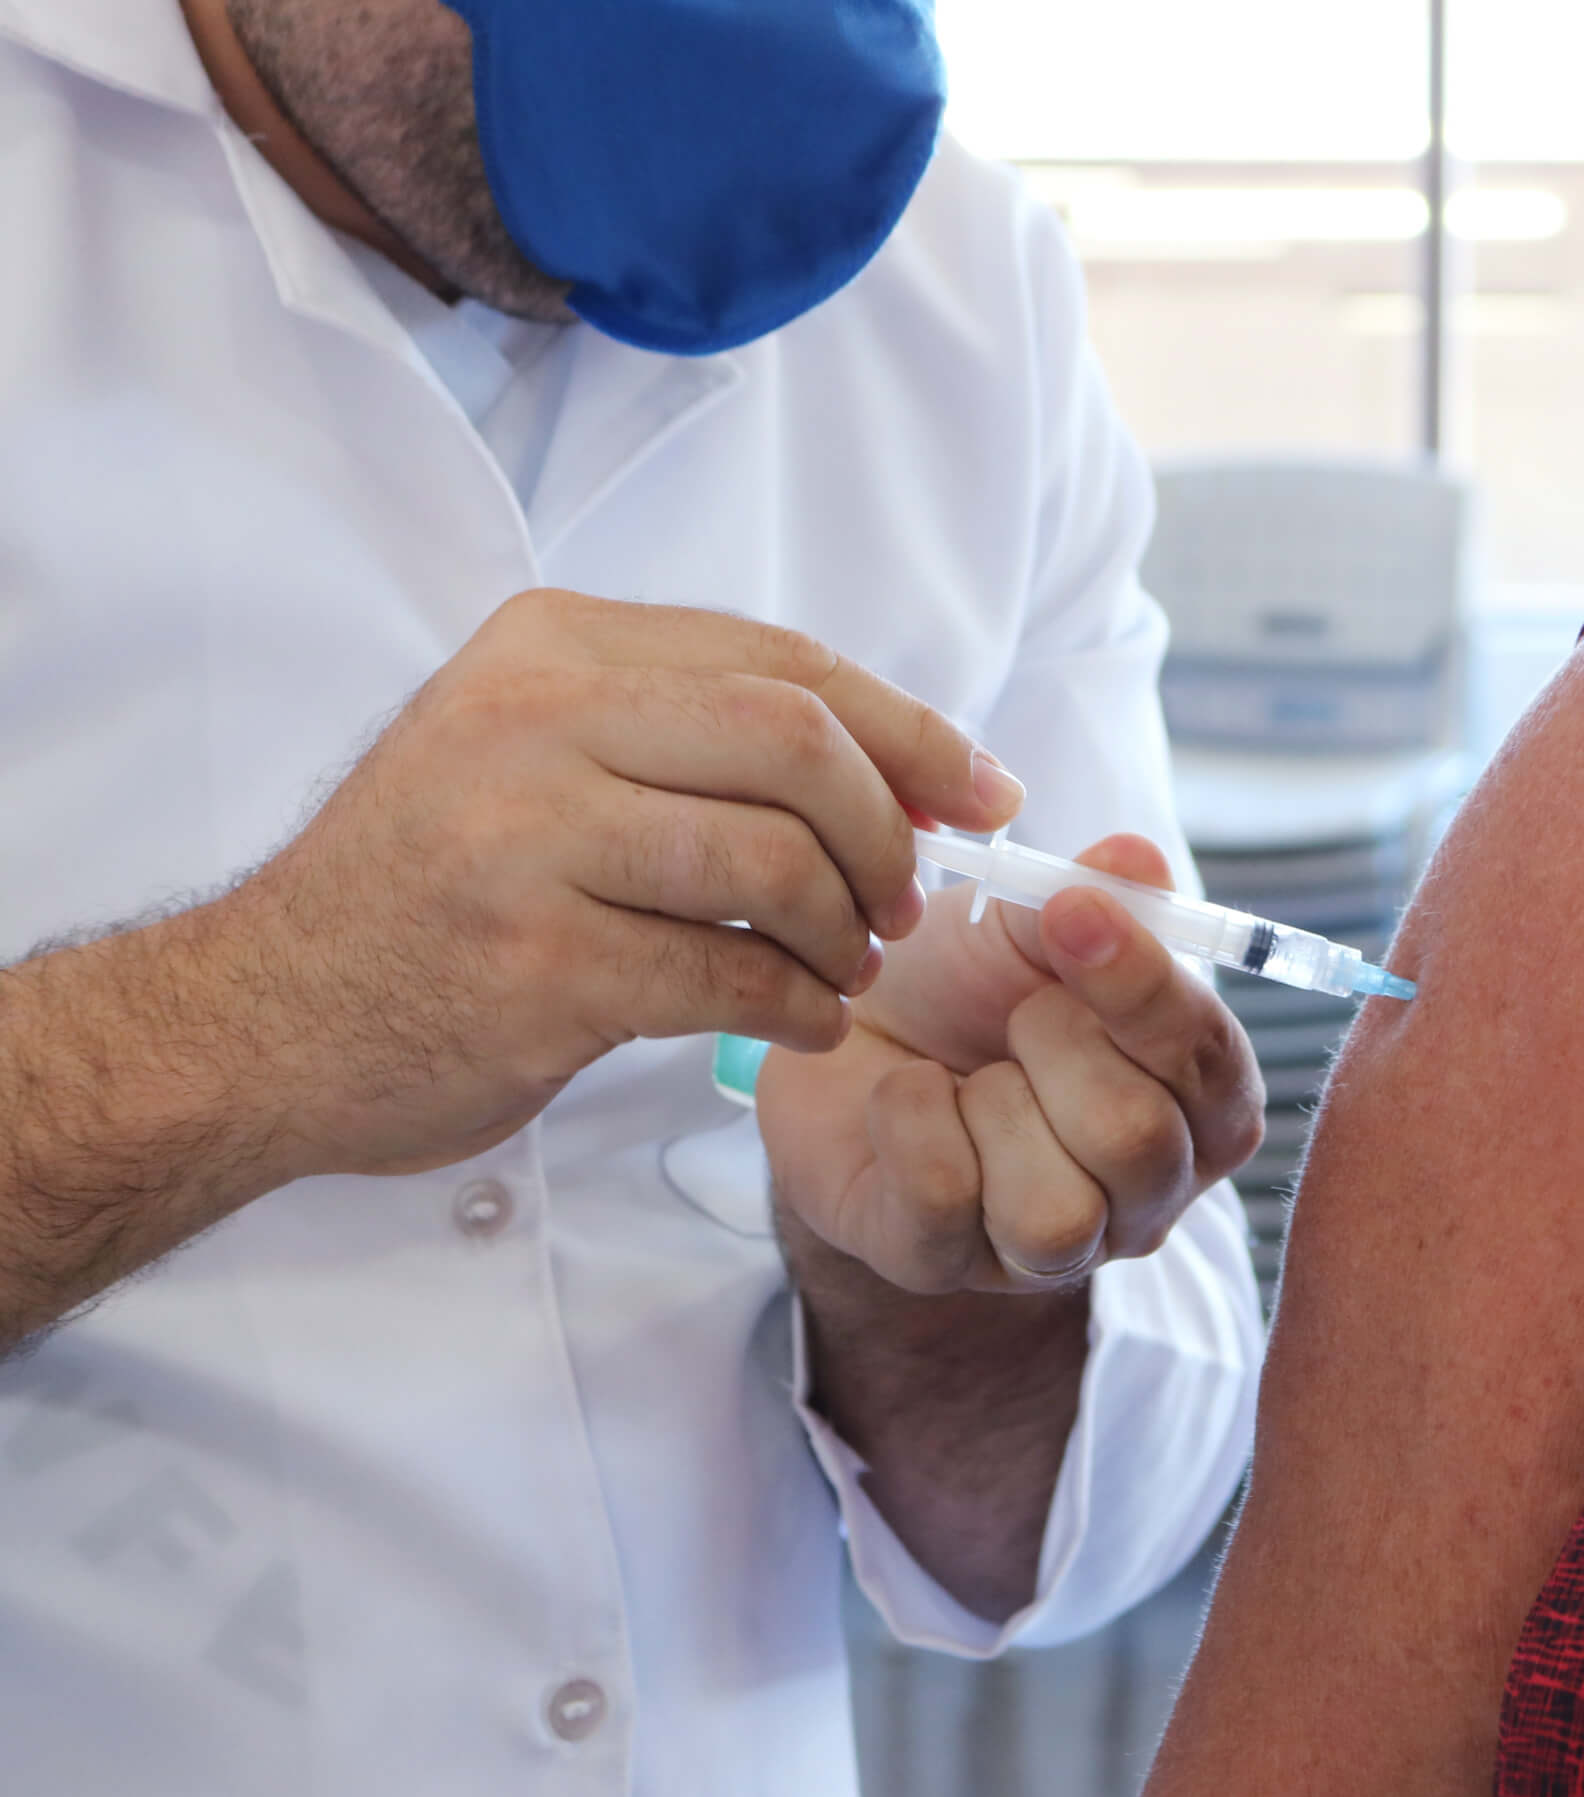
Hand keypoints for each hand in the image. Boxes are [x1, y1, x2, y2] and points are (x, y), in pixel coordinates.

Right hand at [211, 588, 1018, 1177]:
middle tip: (908, 900)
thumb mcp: (535, 752)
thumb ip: (692, 733)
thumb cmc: (433, 890)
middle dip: (891, 832)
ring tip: (845, 967)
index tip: (986, 792)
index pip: (785, 664)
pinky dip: (798, 1010)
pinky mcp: (537, 969)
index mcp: (551, 649)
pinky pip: (732, 982)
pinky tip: (798, 1022)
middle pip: (798, 746)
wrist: (261, 1017)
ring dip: (847, 933)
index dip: (913, 731)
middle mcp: (534, 724)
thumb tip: (913, 761)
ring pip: (777, 866)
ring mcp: (527, 845)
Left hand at [756, 835, 1265, 1296]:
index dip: (1142, 986)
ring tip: (968, 1071)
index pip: (1211, 1065)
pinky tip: (906, 1094)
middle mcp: (1148, 1194)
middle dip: (1056, 1047)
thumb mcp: (1031, 926)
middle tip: (1017, 1014)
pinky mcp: (943, 1266)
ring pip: (1055, 1208)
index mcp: (1201, 1105)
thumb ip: (1092, 895)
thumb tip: (1137, 862)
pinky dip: (912, 1122)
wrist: (844, 1031)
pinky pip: (944, 1202)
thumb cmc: (966, 986)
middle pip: (1136, 1141)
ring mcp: (1051, 1250)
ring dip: (993, 1105)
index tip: (1073, 910)